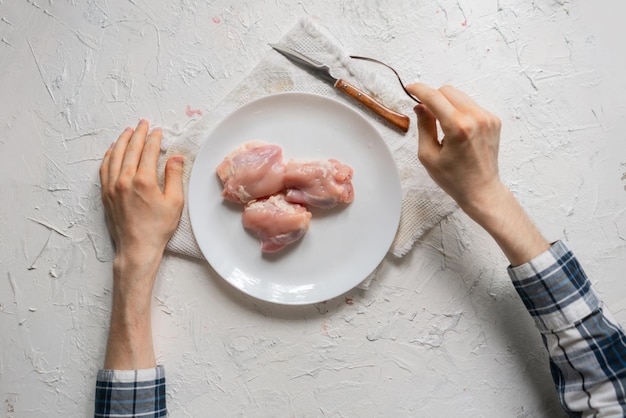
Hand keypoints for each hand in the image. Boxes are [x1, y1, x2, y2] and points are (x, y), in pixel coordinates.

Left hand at [100, 119, 183, 266]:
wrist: (137, 248)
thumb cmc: (158, 228)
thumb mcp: (175, 202)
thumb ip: (174, 176)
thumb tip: (175, 157)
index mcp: (144, 181)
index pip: (148, 151)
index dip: (154, 139)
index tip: (158, 131)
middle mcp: (125, 180)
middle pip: (131, 149)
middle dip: (138, 134)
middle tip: (143, 124)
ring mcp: (112, 186)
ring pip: (115, 156)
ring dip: (122, 141)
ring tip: (128, 131)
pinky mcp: (105, 193)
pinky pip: (104, 168)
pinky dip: (109, 155)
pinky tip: (113, 150)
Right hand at [405, 84, 504, 219]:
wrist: (481, 190)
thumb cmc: (454, 178)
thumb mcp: (428, 155)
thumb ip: (423, 126)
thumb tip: (421, 107)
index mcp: (458, 128)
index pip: (434, 97)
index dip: (419, 90)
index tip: (410, 89)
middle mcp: (475, 118)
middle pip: (448, 91)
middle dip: (433, 98)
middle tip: (426, 115)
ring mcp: (487, 118)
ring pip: (460, 96)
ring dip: (447, 104)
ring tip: (443, 126)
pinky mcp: (493, 120)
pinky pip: (471, 105)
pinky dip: (460, 111)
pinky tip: (457, 130)